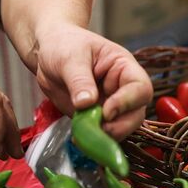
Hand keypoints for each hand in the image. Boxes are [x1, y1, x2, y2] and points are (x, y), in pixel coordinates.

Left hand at [30, 23, 151, 139]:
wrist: (47, 53)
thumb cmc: (63, 45)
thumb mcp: (69, 58)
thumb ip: (78, 80)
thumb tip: (86, 103)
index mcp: (124, 67)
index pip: (140, 88)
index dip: (127, 102)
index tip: (106, 111)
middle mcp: (122, 89)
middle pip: (136, 114)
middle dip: (119, 126)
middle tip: (98, 130)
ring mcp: (110, 106)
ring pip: (120, 129)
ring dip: (106, 137)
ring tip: (84, 137)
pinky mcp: (96, 119)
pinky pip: (101, 134)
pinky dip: (93, 141)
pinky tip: (79, 140)